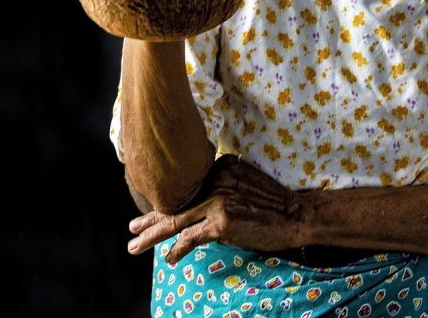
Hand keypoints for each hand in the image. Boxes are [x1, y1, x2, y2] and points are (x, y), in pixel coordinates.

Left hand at [126, 155, 304, 263]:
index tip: (150, 209)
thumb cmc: (272, 202)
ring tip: (136, 245)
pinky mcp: (221, 222)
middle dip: (151, 217)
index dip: (164, 200)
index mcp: (218, 168)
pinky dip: (177, 249)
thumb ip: (221, 184)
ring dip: (153, 235)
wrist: (295, 215)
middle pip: (175, 202)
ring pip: (176, 220)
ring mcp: (216, 201)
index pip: (184, 187)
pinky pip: (191, 238)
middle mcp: (214, 180)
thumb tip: (201, 197)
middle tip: (132, 227)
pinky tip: (168, 259)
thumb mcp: (243, 181)